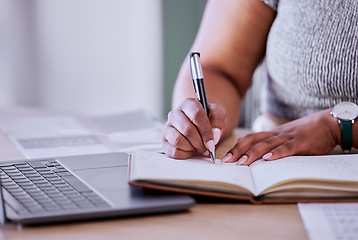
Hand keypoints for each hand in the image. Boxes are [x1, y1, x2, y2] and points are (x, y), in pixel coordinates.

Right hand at [162, 98, 226, 158]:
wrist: (201, 128)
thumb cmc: (209, 120)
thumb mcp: (218, 116)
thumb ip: (218, 122)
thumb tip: (215, 134)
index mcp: (188, 104)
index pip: (196, 114)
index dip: (206, 131)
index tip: (212, 142)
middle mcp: (175, 114)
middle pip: (187, 130)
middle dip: (200, 142)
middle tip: (206, 147)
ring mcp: (168, 127)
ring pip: (178, 140)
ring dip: (191, 148)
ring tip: (197, 147)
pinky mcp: (164, 141)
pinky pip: (173, 151)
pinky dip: (184, 154)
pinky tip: (189, 150)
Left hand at [221, 109, 339, 164]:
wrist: (327, 123)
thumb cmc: (304, 132)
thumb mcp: (283, 135)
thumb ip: (267, 140)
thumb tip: (246, 144)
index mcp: (272, 134)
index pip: (249, 138)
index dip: (236, 147)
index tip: (224, 157)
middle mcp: (277, 134)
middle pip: (253, 140)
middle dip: (238, 150)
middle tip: (226, 161)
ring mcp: (288, 137)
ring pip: (267, 144)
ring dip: (253, 153)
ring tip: (242, 162)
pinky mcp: (301, 143)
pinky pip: (287, 148)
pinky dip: (277, 154)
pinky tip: (268, 159)